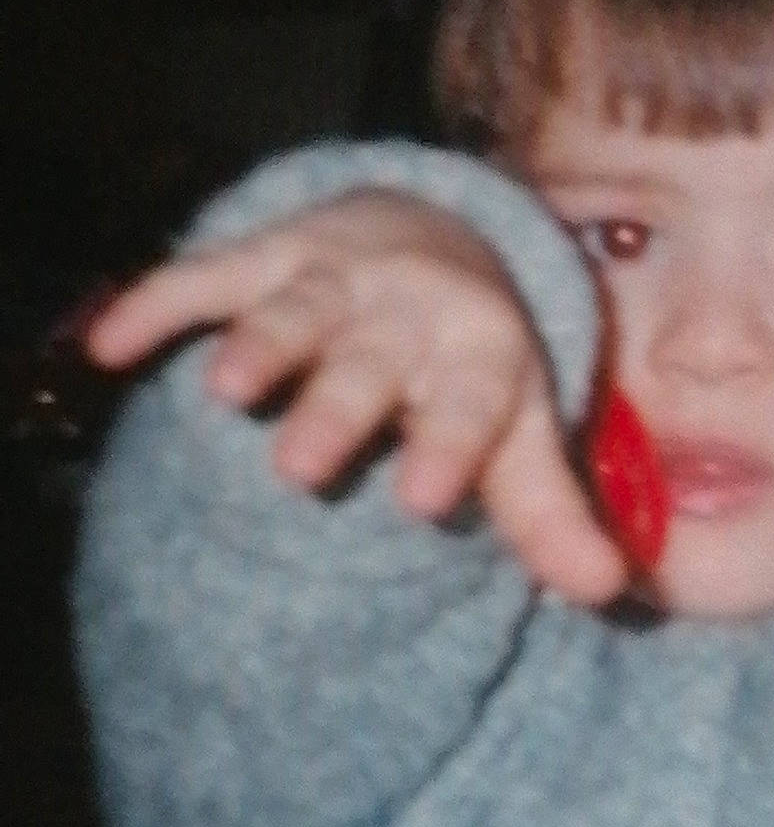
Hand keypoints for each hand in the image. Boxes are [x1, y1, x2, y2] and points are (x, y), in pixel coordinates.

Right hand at [86, 194, 627, 604]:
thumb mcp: (520, 431)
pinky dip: (158, 305)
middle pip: (373, 365)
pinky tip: (111, 349)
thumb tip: (609, 594)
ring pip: (295, 310)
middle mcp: (409, 312)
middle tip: (303, 472)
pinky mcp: (265, 255)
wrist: (437, 232)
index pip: (472, 406)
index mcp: (482, 357)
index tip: (422, 503)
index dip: (448, 448)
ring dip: (261, 345)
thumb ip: (550, 514)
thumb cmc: (477, 365)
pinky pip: (206, 274)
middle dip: (339, 410)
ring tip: (226, 394)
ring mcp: (334, 279)